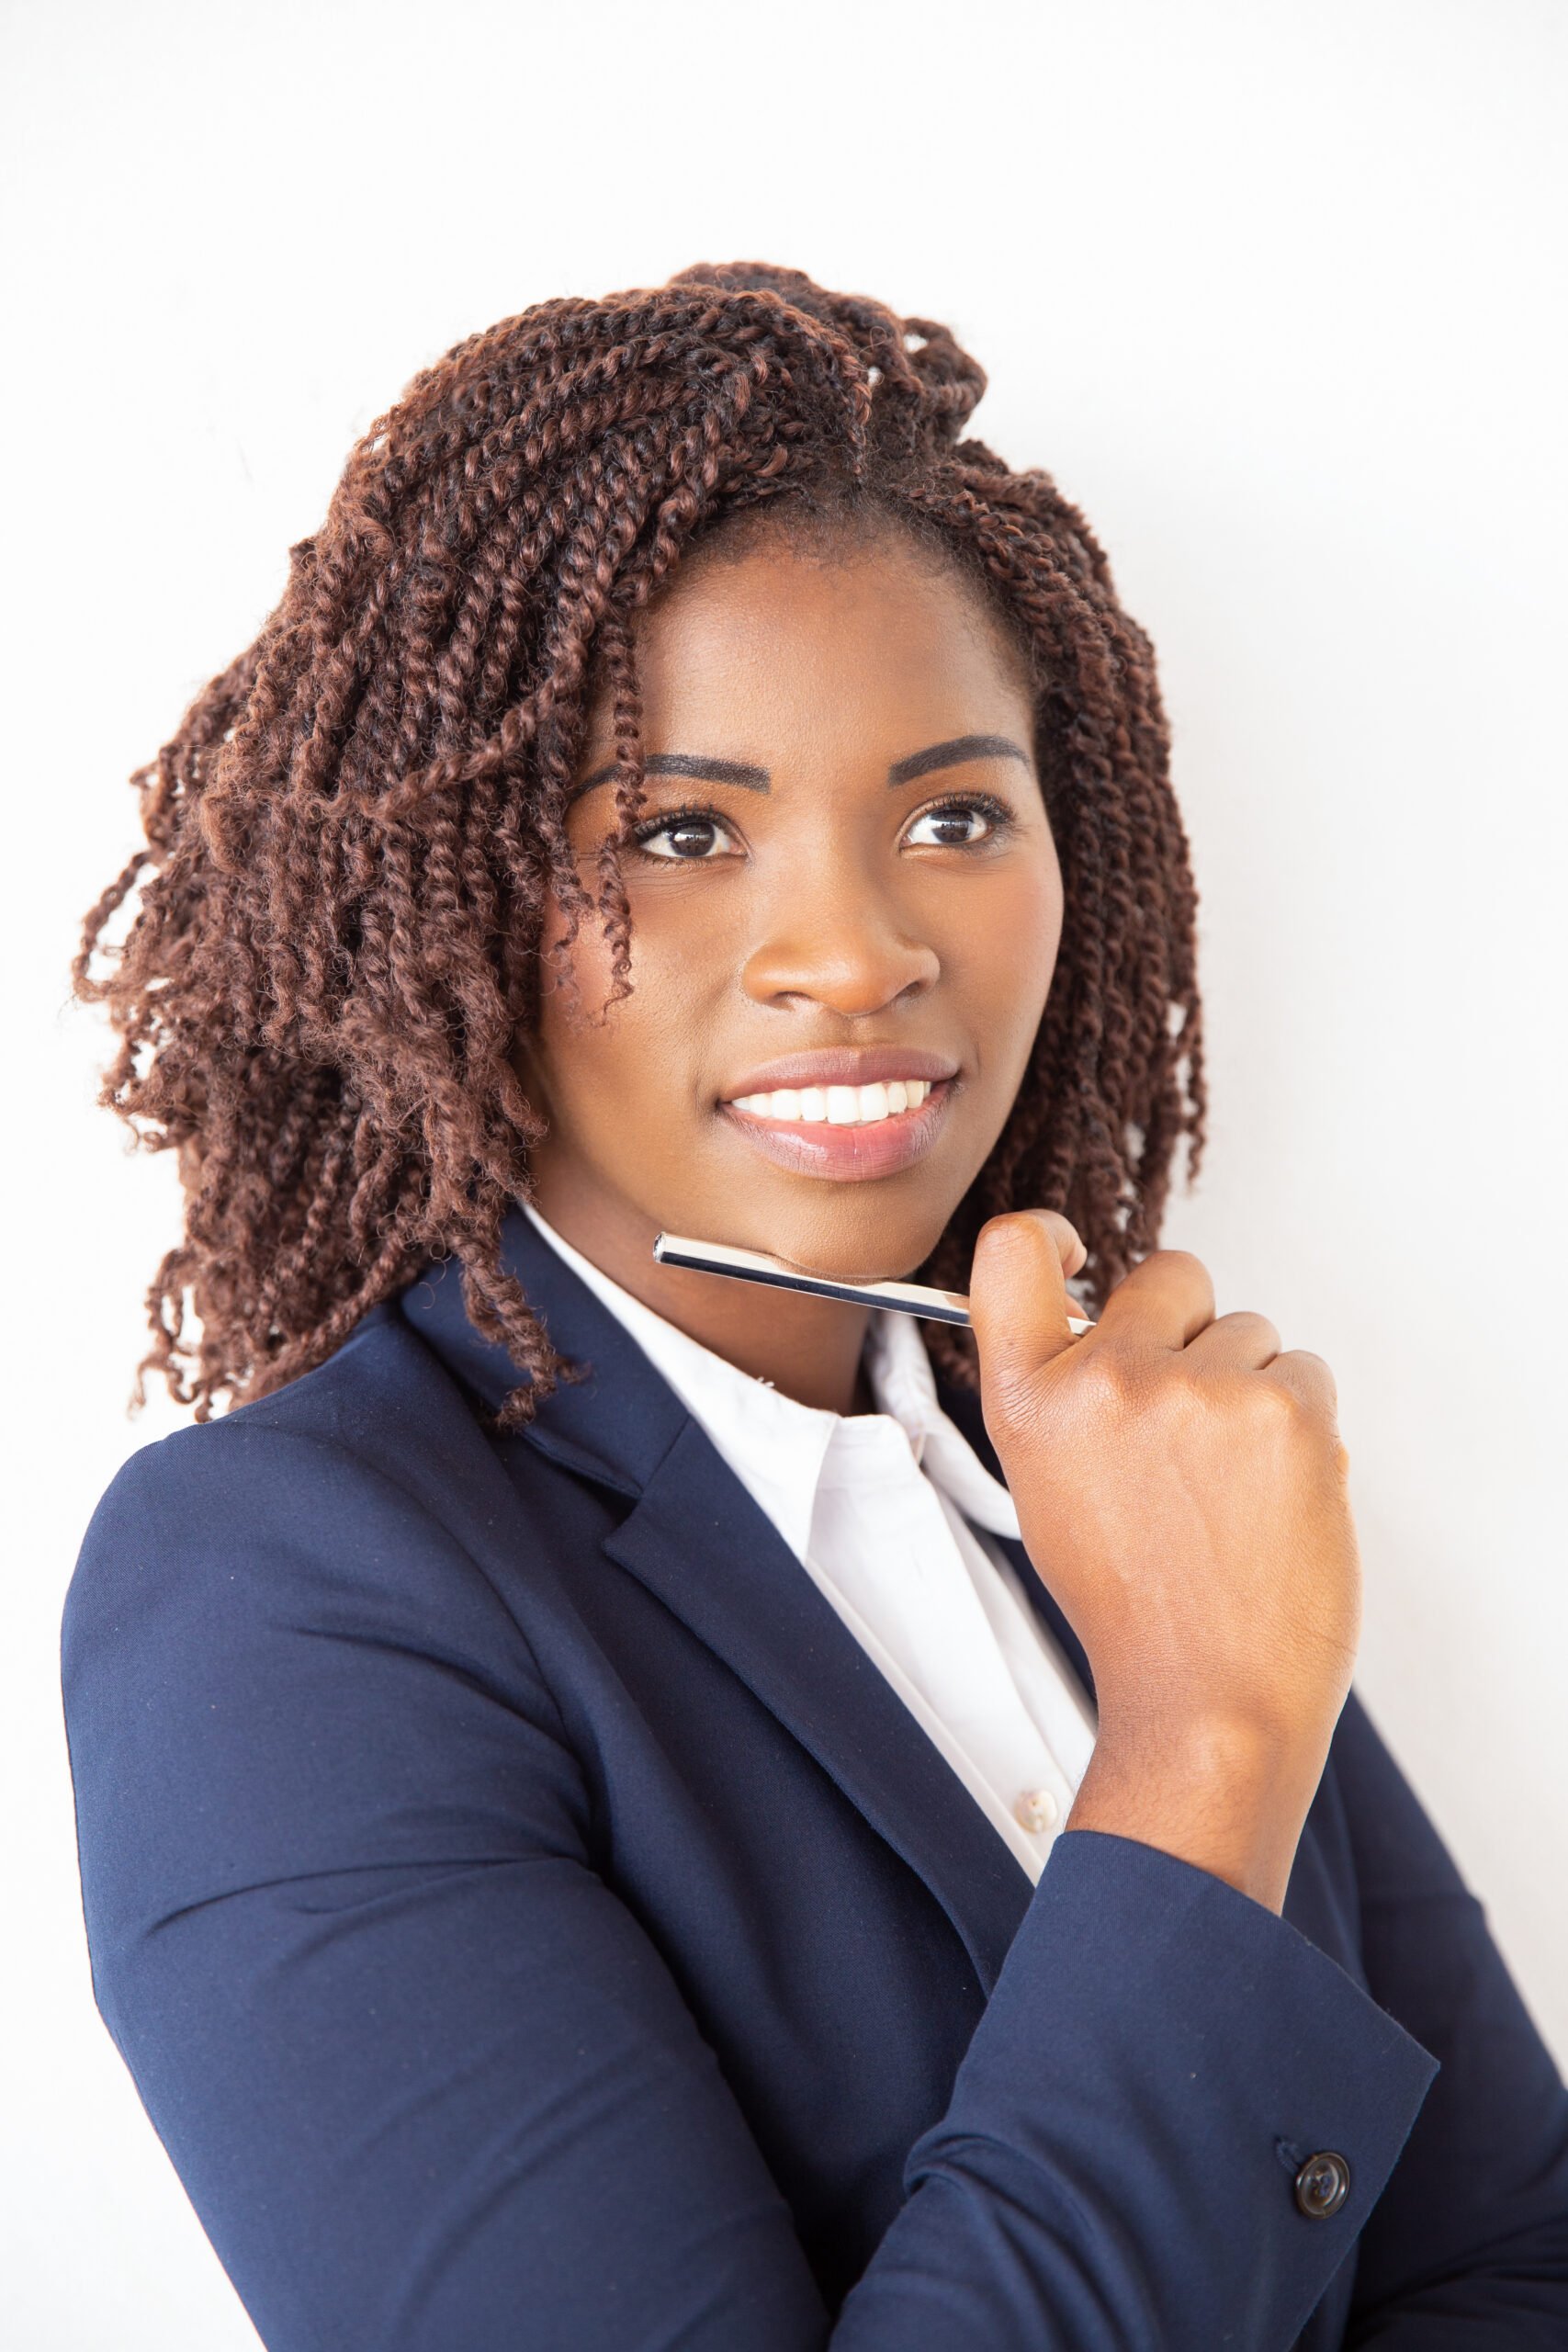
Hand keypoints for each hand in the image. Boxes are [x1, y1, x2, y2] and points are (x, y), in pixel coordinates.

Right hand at [969, 1212, 1359, 1912]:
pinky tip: (1272, 1494)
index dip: (1049, 1235)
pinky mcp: (1286, 1409)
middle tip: (1190, 1418)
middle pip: (1168, 1276)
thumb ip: (1068, 1399)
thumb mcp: (1049, 1492)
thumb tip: (1112, 1332)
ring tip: (1230, 1486)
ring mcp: (1200, 1389)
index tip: (1075, 1250)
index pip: (1011, 1254)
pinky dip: (1301, 1424)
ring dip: (1250, 1388)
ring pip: (1249, 1331)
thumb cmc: (1137, 1611)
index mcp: (1031, 1400)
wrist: (1210, 1697)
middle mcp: (1108, 1380)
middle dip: (1189, 1328)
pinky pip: (1306, 1371)